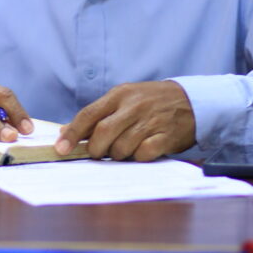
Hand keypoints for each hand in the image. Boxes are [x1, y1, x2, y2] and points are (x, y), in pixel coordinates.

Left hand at [54, 81, 195, 160]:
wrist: (191, 100)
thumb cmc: (151, 101)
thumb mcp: (124, 99)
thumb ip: (97, 114)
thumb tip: (65, 132)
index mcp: (119, 95)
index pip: (89, 114)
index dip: (72, 133)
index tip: (61, 149)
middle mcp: (133, 106)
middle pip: (102, 133)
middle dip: (95, 149)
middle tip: (99, 153)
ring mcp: (150, 121)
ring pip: (121, 147)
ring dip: (118, 155)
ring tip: (126, 149)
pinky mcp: (165, 137)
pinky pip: (142, 155)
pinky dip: (138, 158)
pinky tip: (142, 151)